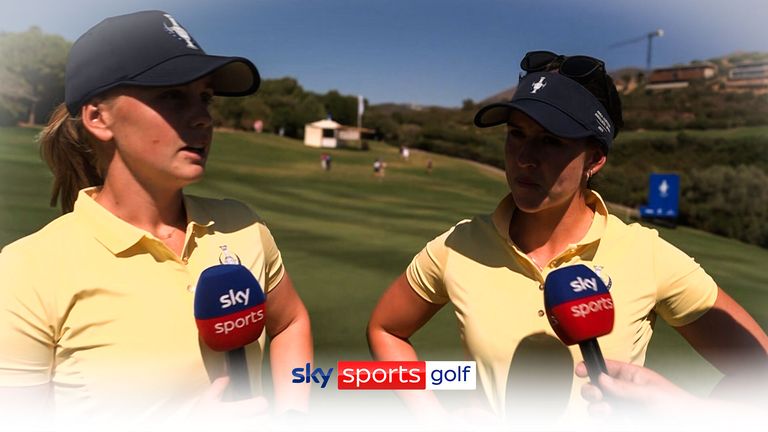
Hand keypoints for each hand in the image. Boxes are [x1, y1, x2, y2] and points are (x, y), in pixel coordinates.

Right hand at [184, 376, 269, 425]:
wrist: (187, 430)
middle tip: (256, 414)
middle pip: (265, 419)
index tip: (258, 402)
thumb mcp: (204, 402)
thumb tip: (226, 377)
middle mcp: (238, 424)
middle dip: (262, 416)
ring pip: (262, 428)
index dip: (260, 402)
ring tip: (251, 422)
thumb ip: (217, 387)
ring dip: (259, 425)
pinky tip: (245, 426)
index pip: (261, 404)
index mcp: (231, 411)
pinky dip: (252, 429)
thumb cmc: (197, 420)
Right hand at [576, 360, 698, 416]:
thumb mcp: (650, 394)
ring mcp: (623, 406)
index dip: (591, 366)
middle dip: (591, 391)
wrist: (689, 424)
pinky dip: (604, 420)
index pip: (605, 366)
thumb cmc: (678, 406)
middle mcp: (624, 390)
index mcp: (631, 376)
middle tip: (598, 396)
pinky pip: (605, 419)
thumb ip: (624, 387)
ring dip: (596, 408)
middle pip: (596, 387)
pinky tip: (613, 419)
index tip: (580, 371)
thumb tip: (601, 378)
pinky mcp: (623, 420)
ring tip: (606, 411)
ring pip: (597, 406)